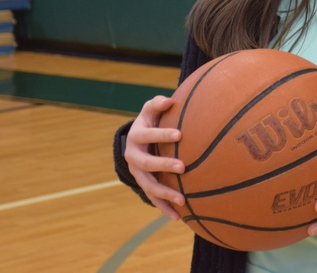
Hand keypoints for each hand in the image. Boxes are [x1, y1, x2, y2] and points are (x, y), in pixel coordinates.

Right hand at [124, 95, 184, 219]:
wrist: (139, 138)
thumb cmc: (151, 119)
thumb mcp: (151, 109)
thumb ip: (158, 104)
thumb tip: (169, 100)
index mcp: (136, 136)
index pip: (147, 135)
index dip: (162, 135)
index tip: (180, 135)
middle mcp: (133, 156)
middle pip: (146, 163)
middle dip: (163, 165)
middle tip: (183, 167)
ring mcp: (137, 173)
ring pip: (148, 186)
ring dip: (164, 194)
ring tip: (182, 200)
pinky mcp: (144, 184)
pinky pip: (153, 198)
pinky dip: (164, 208)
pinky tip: (178, 216)